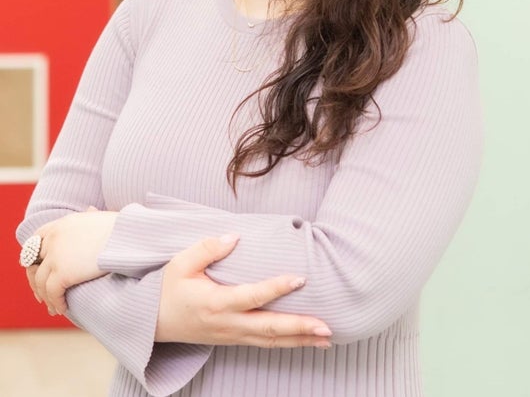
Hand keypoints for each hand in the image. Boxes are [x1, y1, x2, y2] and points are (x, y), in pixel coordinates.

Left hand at [26, 207, 117, 315]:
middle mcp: (54, 237)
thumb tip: (91, 209)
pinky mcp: (62, 272)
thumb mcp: (100, 215)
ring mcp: (56, 255)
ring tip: (55, 307)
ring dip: (46, 297)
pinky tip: (64, 308)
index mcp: (62, 223)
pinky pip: (52, 292)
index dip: (36, 256)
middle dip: (35, 280)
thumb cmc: (122, 226)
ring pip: (40, 281)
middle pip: (33, 262)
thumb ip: (90, 216)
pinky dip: (56, 302)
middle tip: (42, 295)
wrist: (128, 235)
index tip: (40, 269)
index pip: (36, 239)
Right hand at [155, 234, 332, 348]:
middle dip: (300, 328)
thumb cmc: (168, 289)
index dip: (277, 288)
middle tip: (326, 327)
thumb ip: (207, 248)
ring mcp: (231, 335)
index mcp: (215, 303)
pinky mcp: (233, 339)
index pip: (252, 296)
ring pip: (270, 341)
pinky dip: (287, 343)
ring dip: (300, 340)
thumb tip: (234, 237)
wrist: (152, 322)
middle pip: (269, 328)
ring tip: (326, 338)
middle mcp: (227, 323)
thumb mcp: (181, 262)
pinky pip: (263, 344)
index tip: (300, 278)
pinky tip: (304, 341)